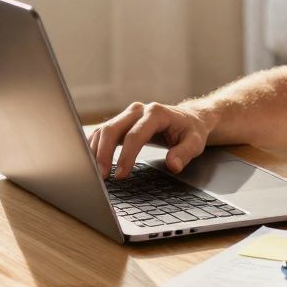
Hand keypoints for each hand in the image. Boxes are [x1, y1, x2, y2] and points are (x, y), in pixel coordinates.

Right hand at [88, 102, 212, 179]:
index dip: (126, 156)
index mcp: (156, 113)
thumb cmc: (191, 131)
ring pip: (104, 129)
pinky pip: (103, 132)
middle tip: (102, 176)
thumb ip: (184, 153)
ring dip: (96, 151)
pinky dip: (94, 146)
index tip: (121, 175)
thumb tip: (173, 165)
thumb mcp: (195, 142)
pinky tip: (91, 160)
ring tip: (95, 172)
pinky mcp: (122, 122)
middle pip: (113, 129)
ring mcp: (128, 114)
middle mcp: (139, 110)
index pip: (135, 135)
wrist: (189, 118)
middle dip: (104, 153)